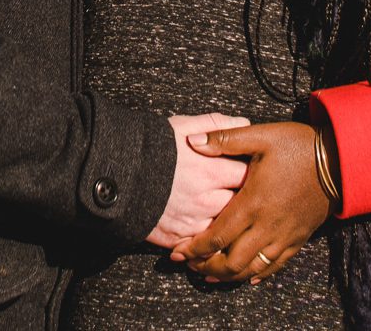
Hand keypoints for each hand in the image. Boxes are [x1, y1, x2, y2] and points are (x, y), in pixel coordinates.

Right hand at [144, 113, 249, 247]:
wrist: (114, 173)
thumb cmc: (149, 146)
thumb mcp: (183, 126)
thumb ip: (217, 125)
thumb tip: (245, 124)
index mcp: (211, 171)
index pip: (250, 176)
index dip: (255, 174)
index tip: (256, 171)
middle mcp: (206, 201)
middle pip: (242, 207)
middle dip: (246, 201)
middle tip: (246, 194)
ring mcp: (193, 223)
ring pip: (226, 229)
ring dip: (229, 222)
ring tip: (229, 213)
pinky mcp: (178, 239)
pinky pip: (204, 245)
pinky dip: (210, 239)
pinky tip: (209, 231)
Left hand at [174, 121, 333, 283]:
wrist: (340, 160)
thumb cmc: (299, 146)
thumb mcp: (261, 135)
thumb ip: (225, 140)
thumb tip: (192, 142)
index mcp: (254, 202)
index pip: (218, 235)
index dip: (195, 249)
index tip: (178, 253)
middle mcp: (268, 225)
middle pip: (232, 261)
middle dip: (207, 267)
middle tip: (190, 266)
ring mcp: (284, 235)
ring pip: (252, 269)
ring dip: (228, 276)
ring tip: (209, 275)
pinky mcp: (298, 239)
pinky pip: (275, 266)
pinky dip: (257, 274)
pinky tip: (246, 276)